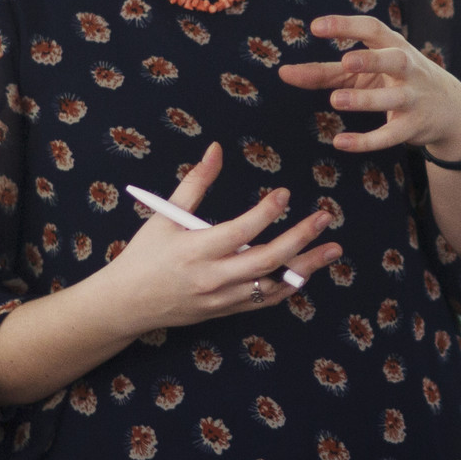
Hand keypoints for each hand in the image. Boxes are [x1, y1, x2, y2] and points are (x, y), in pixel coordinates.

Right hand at [93, 142, 341, 330]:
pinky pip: (266, 300)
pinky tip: (307, 270)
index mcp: (195, 250)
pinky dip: (289, 285)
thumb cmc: (145, 255)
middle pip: (266, 260)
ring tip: (332, 249)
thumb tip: (216, 149)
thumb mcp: (164, 216)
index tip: (284, 193)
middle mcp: (213, 277)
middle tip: (324, 217)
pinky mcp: (227, 310)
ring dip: (306, 267)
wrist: (128, 303)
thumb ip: (195, 183)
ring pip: (274, 285)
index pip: (239, 231)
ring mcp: (223, 298)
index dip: (265, 213)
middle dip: (300, 238)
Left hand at [278, 15, 460, 156]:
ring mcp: (413, 98)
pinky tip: (341, 142)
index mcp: (394, 46)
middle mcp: (408, 68)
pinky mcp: (413, 127)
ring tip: (335, 100)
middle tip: (345, 62)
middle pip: (394, 59)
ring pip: (392, 98)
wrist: (450, 109)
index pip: (373, 29)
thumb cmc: (396, 80)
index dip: (346, 26)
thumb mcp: (364, 71)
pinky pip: (390, 135)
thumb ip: (325, 71)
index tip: (316, 27)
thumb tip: (283, 73)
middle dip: (372, 60)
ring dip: (365, 99)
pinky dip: (366, 141)